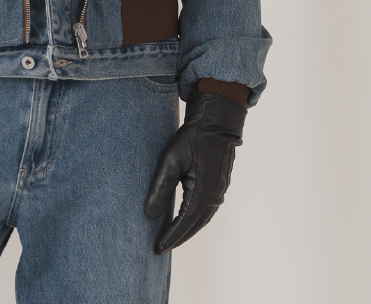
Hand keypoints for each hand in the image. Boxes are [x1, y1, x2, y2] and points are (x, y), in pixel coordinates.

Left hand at [144, 92, 246, 252]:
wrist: (217, 122)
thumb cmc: (193, 137)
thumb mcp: (171, 159)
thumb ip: (161, 188)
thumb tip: (150, 215)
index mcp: (203, 191)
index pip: (185, 223)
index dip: (171, 236)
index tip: (158, 247)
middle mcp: (214, 195)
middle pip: (195, 225)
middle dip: (178, 237)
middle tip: (162, 247)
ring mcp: (219, 191)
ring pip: (202, 219)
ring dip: (188, 230)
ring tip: (171, 237)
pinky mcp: (220, 185)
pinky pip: (207, 209)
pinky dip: (195, 219)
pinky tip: (186, 219)